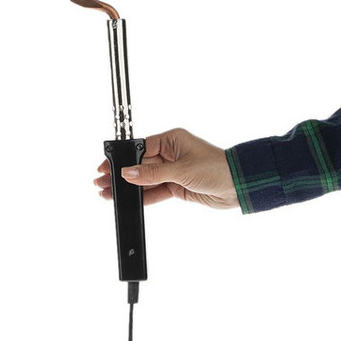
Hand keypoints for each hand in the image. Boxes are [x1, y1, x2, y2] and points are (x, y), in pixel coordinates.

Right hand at [94, 128, 237, 208]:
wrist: (239, 186)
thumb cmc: (217, 168)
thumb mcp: (181, 170)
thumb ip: (153, 174)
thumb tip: (129, 174)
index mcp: (171, 140)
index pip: (140, 148)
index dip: (123, 159)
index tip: (107, 167)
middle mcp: (171, 154)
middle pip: (139, 166)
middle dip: (122, 176)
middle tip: (102, 183)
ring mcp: (173, 171)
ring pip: (145, 180)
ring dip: (129, 188)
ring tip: (109, 194)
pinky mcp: (177, 186)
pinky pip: (155, 192)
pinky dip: (143, 197)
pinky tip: (128, 200)